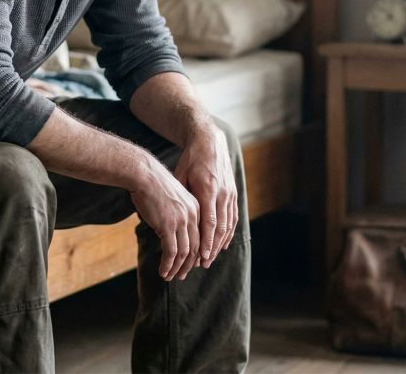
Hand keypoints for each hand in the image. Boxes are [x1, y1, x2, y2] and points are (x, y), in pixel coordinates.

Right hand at [130, 158, 200, 280]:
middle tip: (181, 275)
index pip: (200, 236)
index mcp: (196, 208)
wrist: (143, 174)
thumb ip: (177, 212)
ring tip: (170, 276)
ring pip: (184, 252)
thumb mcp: (172, 198)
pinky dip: (168, 264)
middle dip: (188, 264)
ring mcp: (181, 220)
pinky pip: (171, 251)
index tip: (189, 264)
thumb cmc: (153, 184)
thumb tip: (172, 229)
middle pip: (196, 247)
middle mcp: (192, 215)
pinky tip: (162, 272)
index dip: (196, 253)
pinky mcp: (168, 225)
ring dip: (177, 268)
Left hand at [174, 126, 237, 268]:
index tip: (202, 257)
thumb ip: (180, 196)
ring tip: (210, 258)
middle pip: (220, 227)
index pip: (209, 221)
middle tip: (203, 264)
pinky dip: (229, 232)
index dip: (206, 241)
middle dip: (212, 248)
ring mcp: (230, 193)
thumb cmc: (191, 159)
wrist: (210, 141)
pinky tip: (223, 244)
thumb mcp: (181, 174)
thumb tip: (171, 217)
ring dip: (220, 243)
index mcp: (208, 188)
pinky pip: (233, 216)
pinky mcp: (233, 192)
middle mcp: (222, 192)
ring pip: (228, 224)